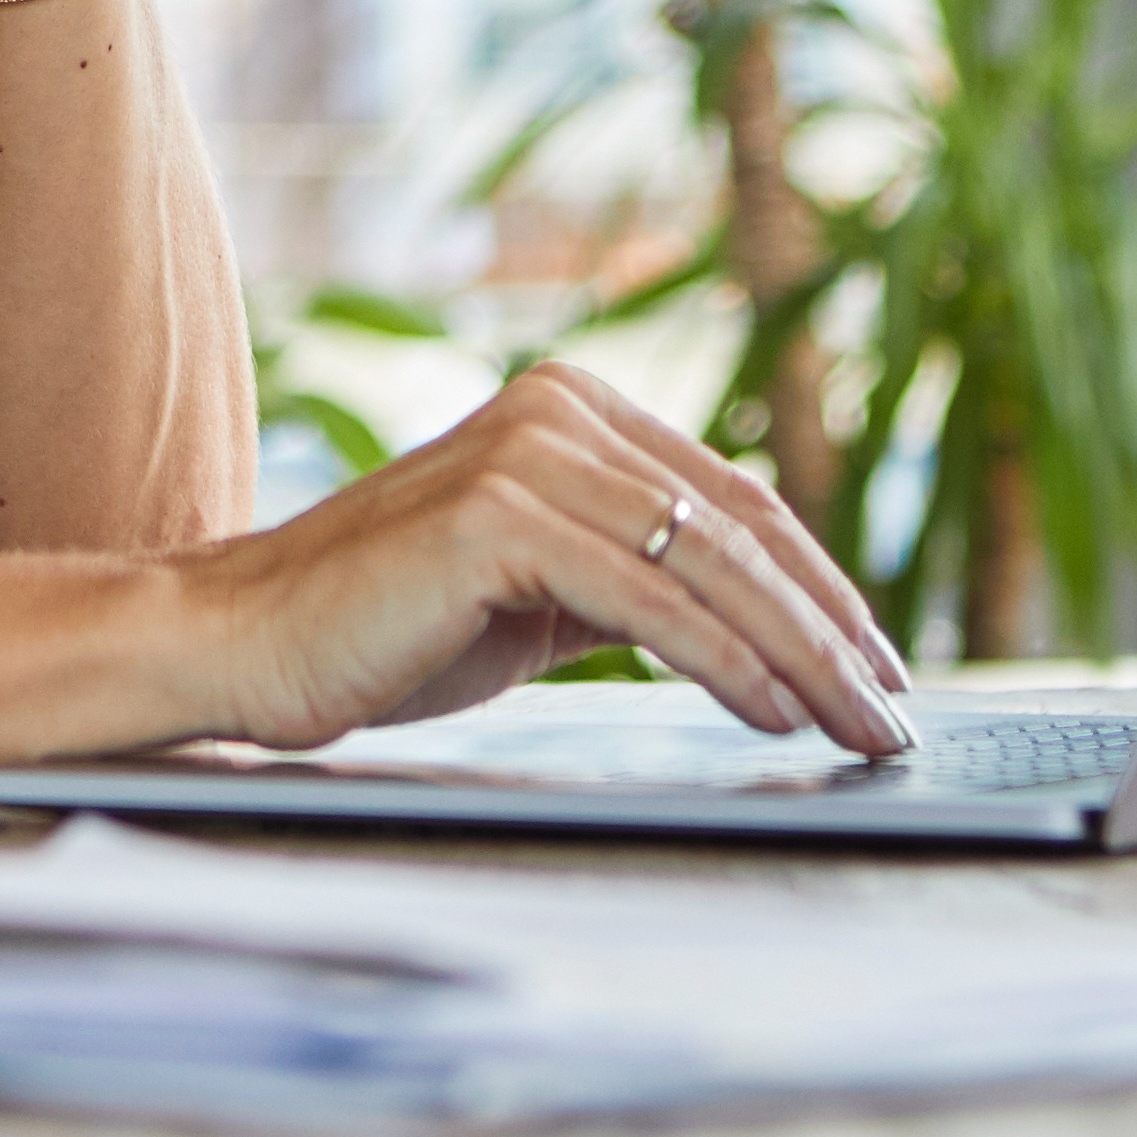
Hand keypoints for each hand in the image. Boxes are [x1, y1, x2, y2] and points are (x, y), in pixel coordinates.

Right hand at [177, 365, 918, 755]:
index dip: (819, 588)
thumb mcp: (537, 591)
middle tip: (894, 712)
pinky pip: (650, 601)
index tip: (878, 665)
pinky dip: (727, 662)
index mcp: (572, 408)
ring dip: (802, 657)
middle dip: (832, 631)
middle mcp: (559, 409)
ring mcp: (528, 455)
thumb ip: (631, 576)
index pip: (733, 502)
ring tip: (856, 728)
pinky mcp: (500, 517)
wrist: (241, 642)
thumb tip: (755, 617)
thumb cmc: (384, 628)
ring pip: (709, 565)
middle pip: (738, 530)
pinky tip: (776, 712)